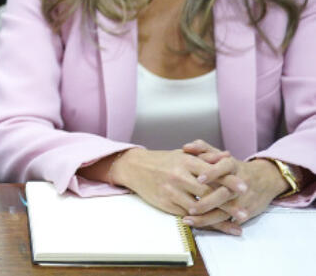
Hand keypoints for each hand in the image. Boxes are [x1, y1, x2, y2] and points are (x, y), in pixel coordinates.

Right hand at [102, 146, 239, 230]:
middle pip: (208, 192)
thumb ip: (205, 156)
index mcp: (185, 162)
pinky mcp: (166, 204)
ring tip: (236, 224)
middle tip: (244, 212)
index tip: (244, 187)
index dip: (229, 180)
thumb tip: (227, 156)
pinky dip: (204, 222)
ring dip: (219, 218)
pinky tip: (216, 225)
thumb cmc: (162, 161)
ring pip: (199, 207)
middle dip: (228, 204)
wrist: (134, 167)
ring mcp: (172, 191)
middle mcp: (179, 176)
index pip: (211, 172)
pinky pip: (188, 215)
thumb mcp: (182, 154)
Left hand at [181, 140, 289, 233]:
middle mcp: (240, 183)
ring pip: (226, 211)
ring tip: (187, 220)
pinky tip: (200, 227)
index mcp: (232, 166)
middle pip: (225, 194)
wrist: (265, 179)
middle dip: (207, 202)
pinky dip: (216, 226)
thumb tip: (185, 147)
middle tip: (189, 208)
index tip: (199, 179)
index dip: (213, 173)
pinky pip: (230, 221)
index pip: (224, 168)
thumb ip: (202, 149)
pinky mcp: (247, 212)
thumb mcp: (220, 155)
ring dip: (207, 218)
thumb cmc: (233, 167)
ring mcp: (244, 200)